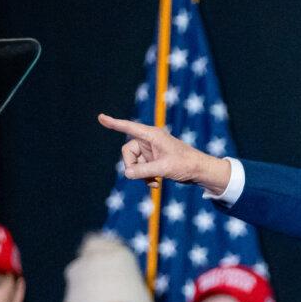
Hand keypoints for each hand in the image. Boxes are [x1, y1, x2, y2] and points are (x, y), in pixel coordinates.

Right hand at [97, 113, 230, 193]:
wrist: (200, 171)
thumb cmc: (186, 165)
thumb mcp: (163, 169)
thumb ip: (143, 171)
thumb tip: (126, 174)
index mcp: (152, 135)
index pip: (129, 127)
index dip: (114, 123)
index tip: (100, 117)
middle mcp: (150, 141)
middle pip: (127, 152)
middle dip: (132, 166)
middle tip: (143, 177)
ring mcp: (151, 151)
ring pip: (134, 163)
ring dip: (141, 174)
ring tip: (154, 182)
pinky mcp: (153, 160)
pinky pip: (140, 169)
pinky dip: (145, 177)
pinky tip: (156, 184)